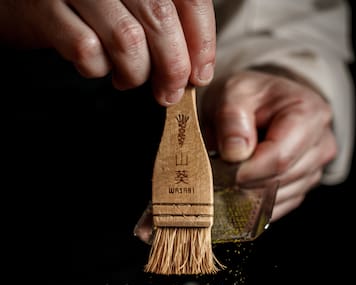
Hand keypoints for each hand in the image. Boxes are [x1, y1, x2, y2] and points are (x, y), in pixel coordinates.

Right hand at [0, 0, 215, 105]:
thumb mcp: (128, 1)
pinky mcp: (43, 8)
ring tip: (130, 79)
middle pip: (160, 17)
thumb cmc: (82, 2)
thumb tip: (195, 65)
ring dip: (135, 72)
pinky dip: (97, 69)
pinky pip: (86, 50)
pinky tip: (96, 66)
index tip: (200, 73)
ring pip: (127, 38)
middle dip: (172, 66)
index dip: (200, 40)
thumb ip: (162, 19)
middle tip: (169, 92)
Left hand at [201, 70, 337, 220]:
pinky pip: (276, 209)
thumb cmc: (247, 97)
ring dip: (246, 195)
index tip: (221, 170)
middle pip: (280, 181)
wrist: (258, 105)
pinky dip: (252, 205)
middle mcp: (320, 144)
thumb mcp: (233, 91)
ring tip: (226, 176)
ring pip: (277, 199)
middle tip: (217, 174)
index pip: (280, 158)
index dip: (247, 170)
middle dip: (244, 183)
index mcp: (309, 114)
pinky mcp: (302, 189)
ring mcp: (315, 170)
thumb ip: (231, 116)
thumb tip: (236, 152)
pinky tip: (238, 188)